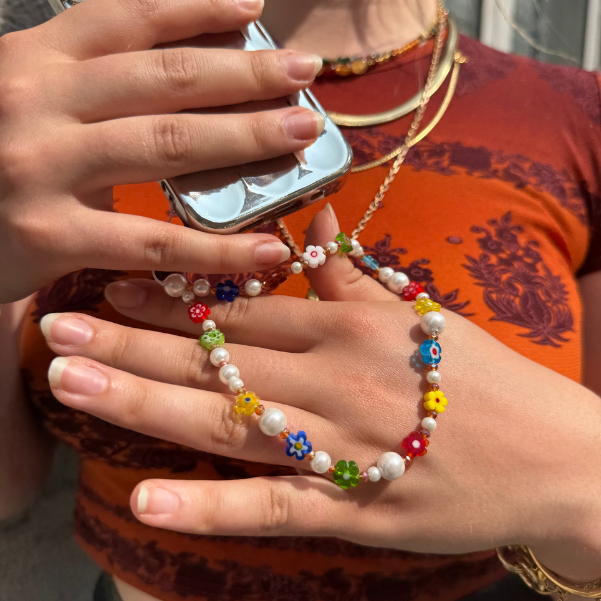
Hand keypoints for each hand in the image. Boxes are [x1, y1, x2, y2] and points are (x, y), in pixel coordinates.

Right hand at [0, 0, 323, 301]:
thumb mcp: (34, 102)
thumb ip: (95, 86)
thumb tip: (193, 79)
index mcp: (35, 60)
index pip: (126, 18)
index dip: (195, 7)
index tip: (253, 6)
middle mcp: (37, 100)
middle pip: (164, 78)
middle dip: (244, 73)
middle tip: (305, 72)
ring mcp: (43, 166)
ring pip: (168, 146)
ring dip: (246, 138)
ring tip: (302, 135)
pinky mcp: (51, 235)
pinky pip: (156, 239)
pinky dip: (220, 248)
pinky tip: (268, 248)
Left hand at [41, 207, 600, 569]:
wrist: (555, 457)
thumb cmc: (485, 380)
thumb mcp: (419, 314)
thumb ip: (354, 275)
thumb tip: (312, 222)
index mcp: (353, 327)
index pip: (245, 305)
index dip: (173, 294)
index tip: (114, 279)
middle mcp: (338, 379)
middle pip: (218, 357)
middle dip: (131, 340)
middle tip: (56, 327)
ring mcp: (342, 447)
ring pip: (227, 423)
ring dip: (143, 402)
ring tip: (71, 383)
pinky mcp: (354, 511)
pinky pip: (272, 509)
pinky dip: (210, 508)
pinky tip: (147, 500)